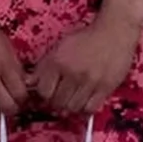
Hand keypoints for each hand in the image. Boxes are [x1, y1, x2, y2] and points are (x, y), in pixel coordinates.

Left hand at [28, 2, 142, 116]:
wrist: (114, 32)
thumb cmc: (86, 38)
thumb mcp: (60, 47)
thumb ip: (43, 66)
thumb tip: (28, 82)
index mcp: (58, 61)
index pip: (43, 91)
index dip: (44, 95)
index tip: (48, 93)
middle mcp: (73, 73)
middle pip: (57, 102)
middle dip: (56, 103)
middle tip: (60, 98)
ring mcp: (90, 81)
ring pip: (73, 108)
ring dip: (70, 107)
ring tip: (72, 100)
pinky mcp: (105, 87)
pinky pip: (91, 108)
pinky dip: (85, 109)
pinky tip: (84, 102)